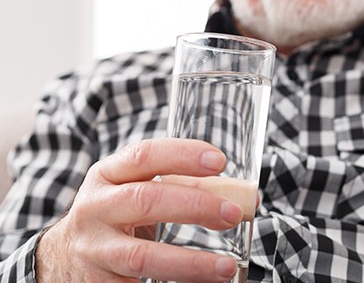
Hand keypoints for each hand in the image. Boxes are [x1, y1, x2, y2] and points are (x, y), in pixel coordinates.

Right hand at [35, 138, 242, 281]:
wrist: (64, 255)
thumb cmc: (116, 212)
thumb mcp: (136, 188)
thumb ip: (183, 185)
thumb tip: (240, 196)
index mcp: (108, 173)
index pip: (145, 155)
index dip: (183, 155)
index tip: (219, 162)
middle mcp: (96, 207)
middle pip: (146, 200)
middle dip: (196, 206)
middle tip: (233, 213)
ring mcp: (94, 248)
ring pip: (142, 256)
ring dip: (190, 262)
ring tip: (226, 267)